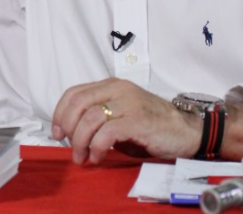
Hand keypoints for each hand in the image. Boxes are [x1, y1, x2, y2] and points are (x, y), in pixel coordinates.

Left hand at [51, 78, 200, 164]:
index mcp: (111, 85)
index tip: (56, 132)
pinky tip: (98, 157)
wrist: (186, 131)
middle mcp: (119, 89)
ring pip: (90, 118)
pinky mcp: (139, 120)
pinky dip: (97, 147)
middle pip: (79, 103)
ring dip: (80, 141)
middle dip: (67, 127)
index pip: (74, 93)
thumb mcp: (120, 115)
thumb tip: (70, 132)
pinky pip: (108, 132)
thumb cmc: (150, 126)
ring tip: (82, 157)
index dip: (60, 113)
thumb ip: (98, 116)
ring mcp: (129, 103)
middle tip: (68, 146)